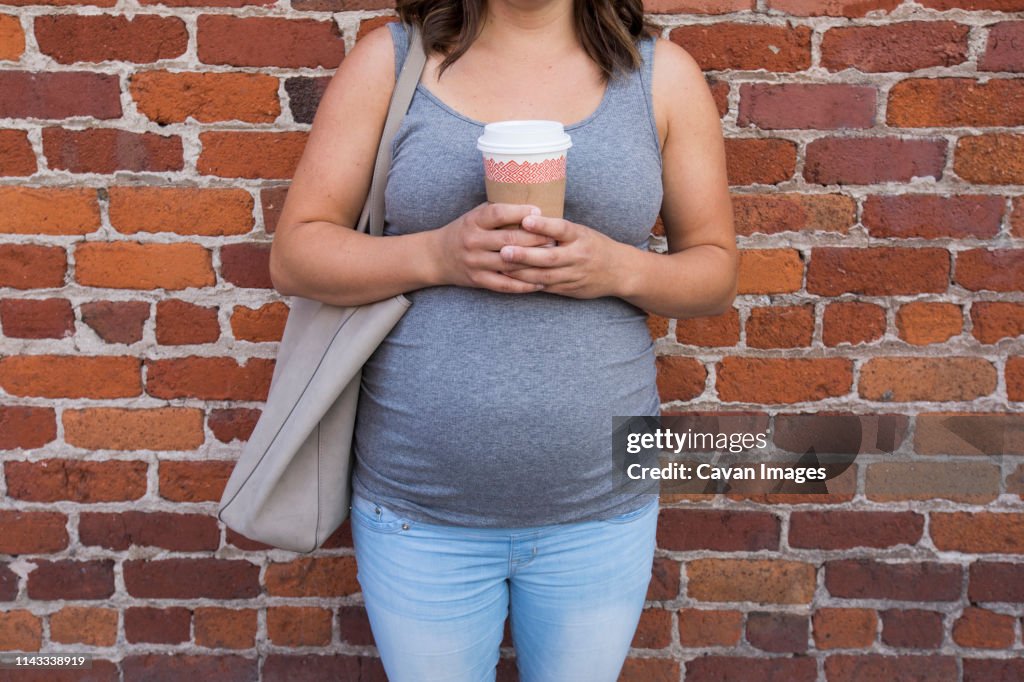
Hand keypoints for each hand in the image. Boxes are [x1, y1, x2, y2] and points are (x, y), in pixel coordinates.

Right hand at [432, 202, 556, 293]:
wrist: (438, 256)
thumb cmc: (465, 231)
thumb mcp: (475, 215)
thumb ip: (498, 211)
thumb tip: (532, 205)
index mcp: (473, 221)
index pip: (498, 214)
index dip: (519, 212)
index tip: (538, 212)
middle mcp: (473, 241)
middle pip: (508, 239)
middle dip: (534, 238)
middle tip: (554, 237)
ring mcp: (475, 262)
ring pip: (510, 263)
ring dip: (533, 262)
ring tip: (553, 258)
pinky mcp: (478, 280)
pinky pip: (505, 285)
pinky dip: (523, 285)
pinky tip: (540, 283)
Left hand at [497, 214, 627, 298]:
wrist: (619, 271)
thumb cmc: (594, 245)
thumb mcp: (581, 231)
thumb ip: (558, 229)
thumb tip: (526, 218)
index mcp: (581, 236)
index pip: (562, 229)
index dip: (544, 225)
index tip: (525, 220)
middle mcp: (578, 256)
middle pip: (549, 257)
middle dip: (525, 255)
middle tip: (504, 250)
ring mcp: (574, 275)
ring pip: (545, 276)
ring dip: (522, 273)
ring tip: (502, 267)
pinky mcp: (570, 289)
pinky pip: (547, 287)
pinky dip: (529, 284)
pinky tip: (513, 281)